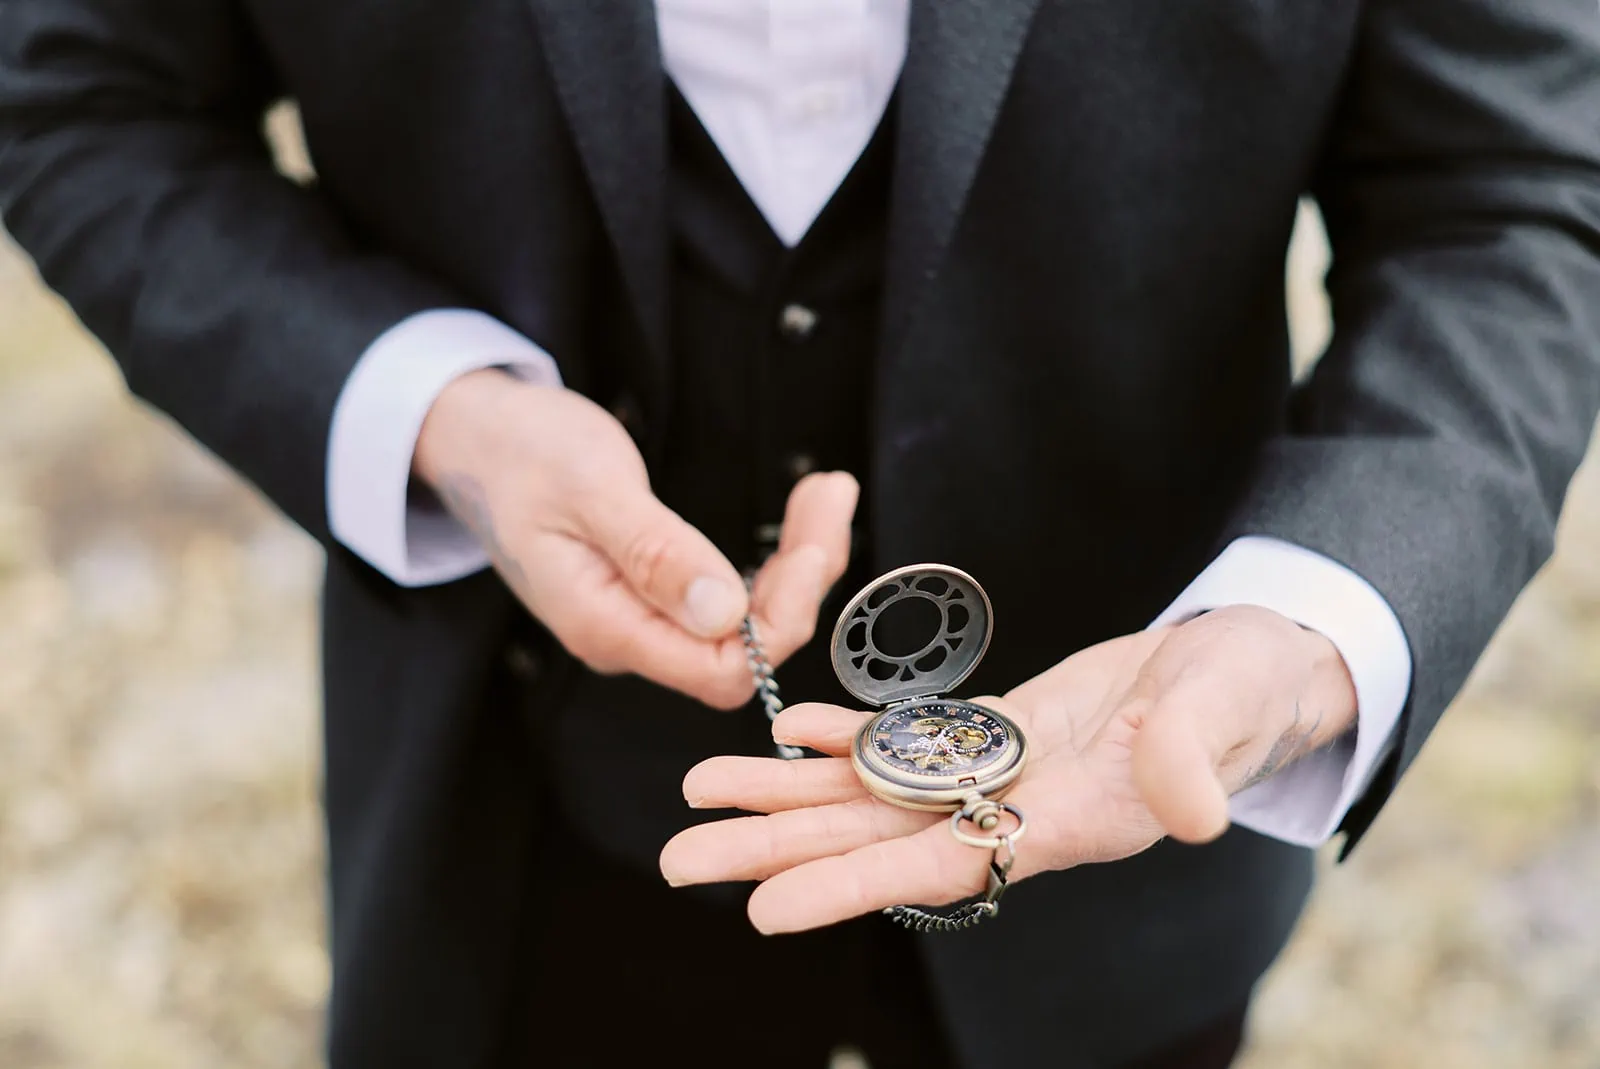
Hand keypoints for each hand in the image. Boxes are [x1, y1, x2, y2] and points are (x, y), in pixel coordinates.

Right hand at [414, 369, 856, 707]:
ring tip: (827, 491)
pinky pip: (731, 596)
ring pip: (747, 622)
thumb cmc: (521, 451)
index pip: (723, 670)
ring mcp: (640, 618)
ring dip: (799, 561)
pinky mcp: (653, 592)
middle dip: (804, 579)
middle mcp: (628, 637)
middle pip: (746, 649)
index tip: (811, 548)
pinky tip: (799, 512)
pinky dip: (775, 555)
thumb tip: (723, 614)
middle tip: (832, 495)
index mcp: (606, 627)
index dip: (780, 622)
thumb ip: (655, 553)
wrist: (473, 437)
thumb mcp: (590, 487)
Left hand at [658, 605, 1357, 931]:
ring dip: (786, 791)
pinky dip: (845, 733)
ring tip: (701, 790)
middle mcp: (1016, 810)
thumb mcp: (1231, 714)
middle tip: (677, 858)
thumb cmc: (1249, 693)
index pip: (939, 865)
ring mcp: (1001, 771)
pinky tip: (788, 730)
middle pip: (874, 838)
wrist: (1245, 667)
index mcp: (1066, 823)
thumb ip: (1198, 760)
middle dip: (775, 848)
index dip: (851, 886)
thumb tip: (1195, 814)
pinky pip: (908, 739)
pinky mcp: (1001, 730)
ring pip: (874, 789)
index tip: (762, 909)